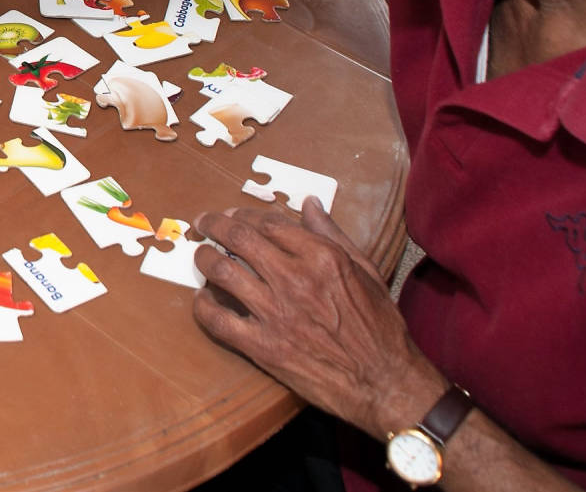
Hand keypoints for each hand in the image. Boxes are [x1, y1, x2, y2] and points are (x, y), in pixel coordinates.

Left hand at [192, 199, 445, 438]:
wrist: (384, 382)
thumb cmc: (379, 327)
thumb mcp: (365, 271)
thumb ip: (333, 235)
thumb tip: (310, 203)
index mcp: (322, 257)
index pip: (268, 222)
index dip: (244, 215)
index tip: (233, 215)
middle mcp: (295, 279)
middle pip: (238, 238)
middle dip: (214, 224)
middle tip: (203, 223)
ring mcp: (276, 313)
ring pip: (221, 272)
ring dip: (204, 259)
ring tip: (201, 256)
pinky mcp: (263, 346)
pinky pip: (218, 320)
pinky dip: (203, 306)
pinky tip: (204, 300)